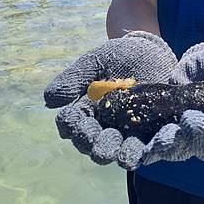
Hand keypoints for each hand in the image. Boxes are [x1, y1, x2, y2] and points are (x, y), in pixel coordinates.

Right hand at [43, 31, 178, 166]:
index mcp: (87, 113)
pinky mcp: (154, 131)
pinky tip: (153, 147)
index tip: (71, 118)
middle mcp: (106, 128)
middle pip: (95, 144)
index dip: (70, 124)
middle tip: (96, 139)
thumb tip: (48, 99)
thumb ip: (75, 78)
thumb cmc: (119, 55)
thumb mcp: (96, 61)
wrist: (151, 49)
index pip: (73, 125)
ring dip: (122, 154)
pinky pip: (152, 145)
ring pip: (122, 151)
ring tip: (123, 155)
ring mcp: (131, 132)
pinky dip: (151, 149)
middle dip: (94, 144)